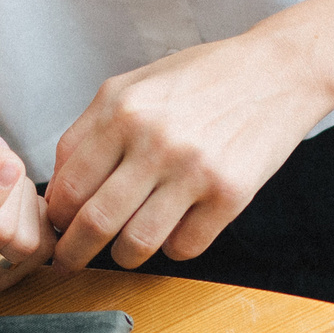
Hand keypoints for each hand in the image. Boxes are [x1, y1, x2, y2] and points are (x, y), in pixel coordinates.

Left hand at [44, 32, 333, 270]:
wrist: (277, 70)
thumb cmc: (204, 77)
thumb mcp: (136, 84)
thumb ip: (93, 128)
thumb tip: (60, 183)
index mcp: (123, 111)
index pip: (68, 185)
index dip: (55, 216)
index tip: (58, 226)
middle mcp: (154, 140)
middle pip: (94, 222)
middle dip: (73, 253)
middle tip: (69, 262)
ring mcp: (194, 170)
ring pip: (137, 244)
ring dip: (124, 257)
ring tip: (125, 250)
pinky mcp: (230, 194)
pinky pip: (185, 248)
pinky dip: (173, 248)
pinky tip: (175, 229)